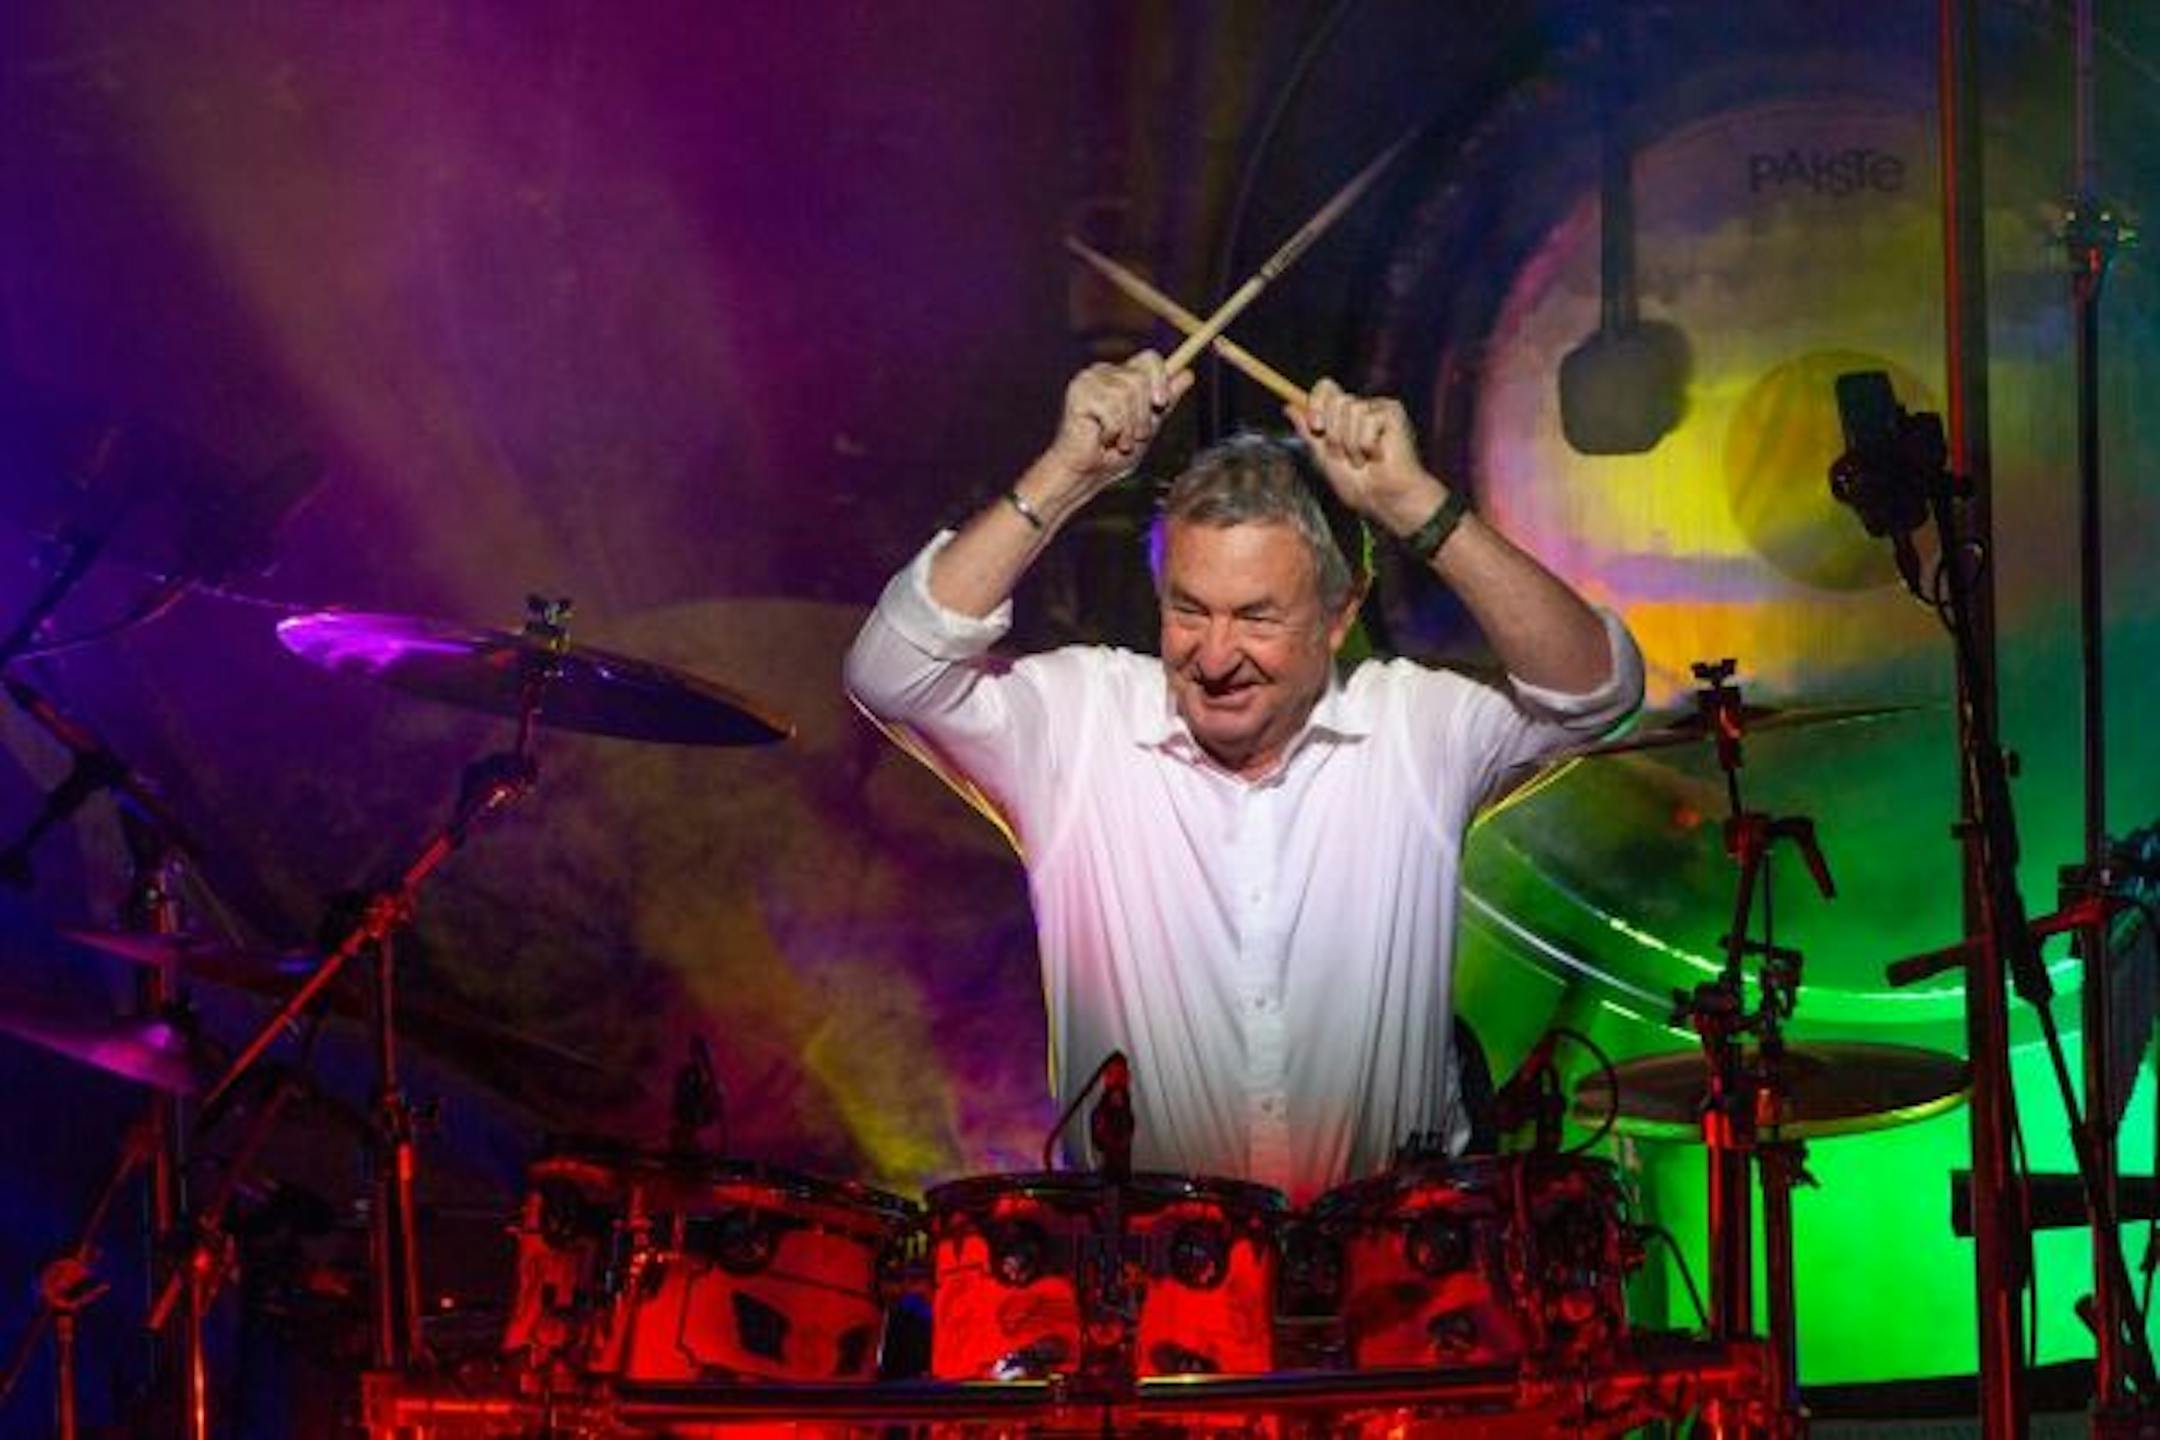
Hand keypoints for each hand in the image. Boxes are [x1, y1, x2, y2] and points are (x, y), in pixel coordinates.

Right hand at [1039, 352, 1192, 503]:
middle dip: (1143, 414)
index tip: (1161, 403)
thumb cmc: (1113, 454)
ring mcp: (1089, 380)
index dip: (1160, 378)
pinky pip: (1112, 408)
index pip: (1150, 358)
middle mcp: (1103, 372)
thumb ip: (1166, 400)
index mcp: (1120, 376)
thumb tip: (1189, 374)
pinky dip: (1113, 430)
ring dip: (1128, 426)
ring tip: (1118, 441)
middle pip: (1140, 378)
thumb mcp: (1149, 425)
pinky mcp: (1079, 392)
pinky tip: (1102, 439)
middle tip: (1134, 435)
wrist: (1086, 475)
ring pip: (1127, 393)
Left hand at [1288, 379, 1446, 535]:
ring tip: (1361, 460)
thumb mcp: (1321, 456)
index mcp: (1344, 415)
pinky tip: (1378, 456)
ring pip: (1351, 410)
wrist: (1381, 499)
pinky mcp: (1393, 413)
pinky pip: (1368, 420)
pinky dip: (1366, 445)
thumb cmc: (1356, 483)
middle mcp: (1361, 407)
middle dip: (1334, 434)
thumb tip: (1288, 406)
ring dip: (1350, 443)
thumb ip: (1307, 431)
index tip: (1316, 426)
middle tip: (1344, 456)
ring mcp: (1378, 408)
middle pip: (1335, 399)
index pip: (1326, 387)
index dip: (1317, 401)